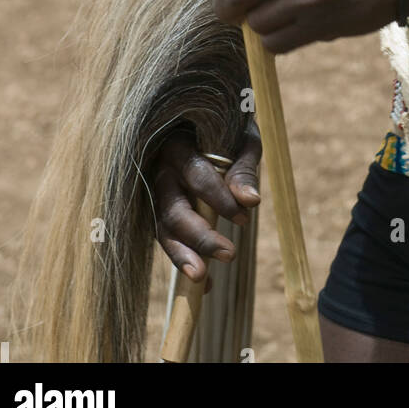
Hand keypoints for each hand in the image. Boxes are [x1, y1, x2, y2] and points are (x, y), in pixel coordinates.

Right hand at [153, 126, 260, 281]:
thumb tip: (251, 201)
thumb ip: (244, 167)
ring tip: (203, 280)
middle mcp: (161, 172)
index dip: (219, 197)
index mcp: (178, 145)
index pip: (196, 175)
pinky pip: (169, 240)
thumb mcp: (240, 138)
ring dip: (183, 256)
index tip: (245, 216)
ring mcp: (157, 195)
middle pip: (173, 210)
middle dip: (201, 236)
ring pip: (163, 230)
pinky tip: (205, 285)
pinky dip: (186, 262)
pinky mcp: (160, 212)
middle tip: (230, 254)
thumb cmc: (225, 129)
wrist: (200, 123)